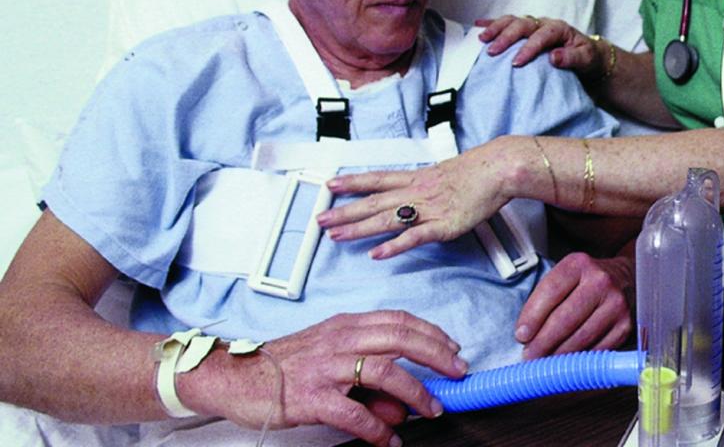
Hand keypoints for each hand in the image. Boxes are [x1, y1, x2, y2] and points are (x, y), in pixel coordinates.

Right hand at [191, 311, 466, 445]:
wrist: (236, 376)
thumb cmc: (285, 365)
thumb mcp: (330, 358)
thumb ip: (368, 378)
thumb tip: (404, 406)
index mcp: (345, 325)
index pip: (398, 320)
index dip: (430, 333)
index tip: (452, 347)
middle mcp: (339, 339)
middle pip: (399, 338)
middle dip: (436, 354)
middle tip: (458, 372)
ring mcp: (326, 367)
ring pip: (383, 370)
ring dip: (415, 391)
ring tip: (433, 409)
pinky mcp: (312, 397)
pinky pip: (354, 413)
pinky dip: (378, 428)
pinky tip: (391, 440)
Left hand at [320, 140, 512, 257]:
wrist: (497, 169)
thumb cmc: (477, 172)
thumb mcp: (445, 173)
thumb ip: (428, 186)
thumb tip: (418, 192)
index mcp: (416, 178)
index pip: (376, 179)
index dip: (352, 182)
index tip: (331, 183)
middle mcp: (416, 191)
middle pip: (373, 201)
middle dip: (344, 211)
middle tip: (320, 219)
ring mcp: (427, 208)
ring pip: (386, 219)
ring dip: (358, 228)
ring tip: (336, 235)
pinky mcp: (442, 225)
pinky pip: (414, 237)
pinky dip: (394, 246)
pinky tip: (378, 254)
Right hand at [477, 14, 606, 77]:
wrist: (588, 55)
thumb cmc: (587, 58)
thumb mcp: (586, 59)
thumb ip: (572, 58)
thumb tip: (553, 57)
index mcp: (559, 29)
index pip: (541, 36)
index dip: (528, 48)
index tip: (516, 63)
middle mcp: (544, 23)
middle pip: (523, 25)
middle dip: (506, 37)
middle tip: (493, 51)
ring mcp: (534, 25)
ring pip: (512, 21)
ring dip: (496, 28)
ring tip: (481, 38)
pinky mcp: (526, 31)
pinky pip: (507, 24)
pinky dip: (492, 24)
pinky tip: (477, 25)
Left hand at [514, 253, 634, 359]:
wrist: (626, 277)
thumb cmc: (587, 279)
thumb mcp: (566, 275)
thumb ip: (546, 298)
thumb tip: (526, 334)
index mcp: (578, 264)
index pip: (550, 291)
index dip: (533, 316)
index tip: (521, 335)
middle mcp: (600, 282)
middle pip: (565, 318)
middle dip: (543, 342)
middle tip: (528, 356)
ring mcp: (615, 304)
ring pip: (581, 337)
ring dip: (559, 355)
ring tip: (544, 363)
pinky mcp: (625, 326)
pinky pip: (598, 349)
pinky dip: (580, 360)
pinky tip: (567, 364)